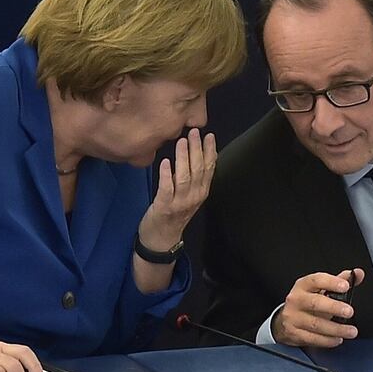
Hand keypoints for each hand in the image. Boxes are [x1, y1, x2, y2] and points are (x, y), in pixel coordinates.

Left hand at [136, 128, 215, 250]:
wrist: (162, 239)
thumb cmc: (174, 214)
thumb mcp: (189, 196)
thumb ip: (193, 178)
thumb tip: (196, 153)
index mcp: (202, 192)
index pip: (209, 168)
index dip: (210, 151)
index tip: (209, 135)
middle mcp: (194, 197)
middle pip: (198, 170)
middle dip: (197, 149)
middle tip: (194, 132)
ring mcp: (180, 203)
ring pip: (184, 177)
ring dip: (184, 158)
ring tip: (182, 142)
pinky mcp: (164, 207)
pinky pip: (166, 188)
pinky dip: (166, 175)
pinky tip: (165, 162)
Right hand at [272, 269, 365, 346]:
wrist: (285, 320)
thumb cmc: (307, 302)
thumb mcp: (320, 289)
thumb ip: (340, 280)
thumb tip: (358, 273)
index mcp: (303, 285)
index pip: (316, 280)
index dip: (331, 282)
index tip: (346, 286)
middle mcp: (296, 300)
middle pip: (315, 303)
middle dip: (334, 307)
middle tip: (349, 312)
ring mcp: (293, 317)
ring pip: (316, 324)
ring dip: (336, 329)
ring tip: (351, 331)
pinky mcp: (293, 333)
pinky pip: (312, 338)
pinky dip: (327, 340)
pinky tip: (337, 339)